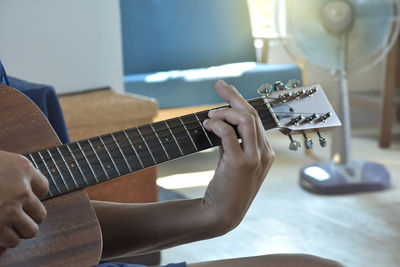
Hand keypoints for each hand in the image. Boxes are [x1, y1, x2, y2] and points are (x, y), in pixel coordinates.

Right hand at [0, 150, 47, 249]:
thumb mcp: (0, 161)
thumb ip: (13, 173)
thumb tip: (28, 192)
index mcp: (22, 168)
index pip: (43, 187)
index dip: (34, 194)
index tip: (23, 197)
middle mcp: (20, 188)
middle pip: (41, 213)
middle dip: (30, 217)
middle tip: (17, 216)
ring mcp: (8, 209)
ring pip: (29, 231)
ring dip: (19, 231)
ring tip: (7, 226)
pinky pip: (11, 240)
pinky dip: (5, 239)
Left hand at [202, 80, 273, 231]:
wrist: (222, 214)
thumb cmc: (226, 187)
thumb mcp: (233, 162)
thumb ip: (233, 143)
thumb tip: (220, 123)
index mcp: (265, 152)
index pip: (255, 119)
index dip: (240, 102)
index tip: (227, 90)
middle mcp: (265, 153)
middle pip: (252, 114)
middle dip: (235, 96)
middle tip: (220, 85)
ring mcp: (256, 158)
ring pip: (245, 119)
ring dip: (225, 111)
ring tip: (210, 114)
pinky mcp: (241, 163)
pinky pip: (229, 133)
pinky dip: (217, 125)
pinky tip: (207, 125)